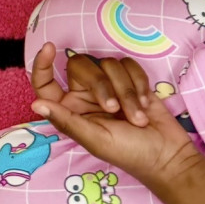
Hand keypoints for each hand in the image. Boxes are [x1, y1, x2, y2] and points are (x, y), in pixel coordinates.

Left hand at [30, 45, 200, 188]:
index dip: (42, 64)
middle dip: (102, 85)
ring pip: (108, 64)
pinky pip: (128, 64)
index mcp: (71, 109)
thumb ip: (66, 120)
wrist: (169, 155)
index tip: (49, 48)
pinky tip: (145, 104)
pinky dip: (138, 83)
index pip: (46, 83)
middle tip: (115, 109)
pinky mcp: (131, 79)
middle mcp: (85, 94)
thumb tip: (35, 104)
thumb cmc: (130, 153)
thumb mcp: (96, 140)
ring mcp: (109, 85)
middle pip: (82, 66)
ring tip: (137, 117)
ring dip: (126, 90)